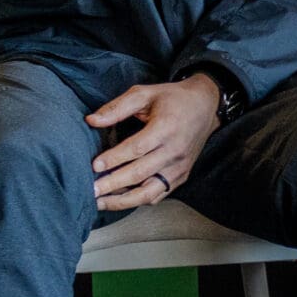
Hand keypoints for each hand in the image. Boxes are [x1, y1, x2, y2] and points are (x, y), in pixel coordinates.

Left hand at [86, 73, 221, 209]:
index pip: (137, 148)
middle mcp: (175, 151)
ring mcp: (179, 167)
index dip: (114, 159)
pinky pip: (158, 194)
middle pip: (140, 173)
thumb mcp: (145, 94)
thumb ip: (117, 107)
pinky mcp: (181, 176)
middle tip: (90, 190)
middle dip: (112, 184)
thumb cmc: (173, 99)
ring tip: (100, 203)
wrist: (206, 106)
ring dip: (123, 201)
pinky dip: (137, 200)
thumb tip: (91, 120)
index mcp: (166, 128)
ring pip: (149, 191)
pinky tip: (119, 200)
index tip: (94, 166)